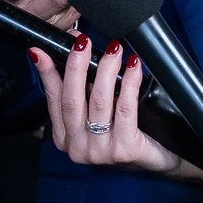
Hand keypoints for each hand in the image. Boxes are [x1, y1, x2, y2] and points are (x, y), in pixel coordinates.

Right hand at [32, 36, 183, 173]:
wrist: (160, 160)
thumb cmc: (128, 133)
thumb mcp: (99, 112)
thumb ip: (83, 88)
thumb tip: (74, 49)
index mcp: (65, 139)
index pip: (53, 99)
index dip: (48, 72)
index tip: (42, 50)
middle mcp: (78, 148)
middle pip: (72, 100)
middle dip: (76, 66)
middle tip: (83, 41)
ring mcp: (100, 152)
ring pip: (98, 102)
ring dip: (105, 70)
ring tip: (114, 50)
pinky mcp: (124, 150)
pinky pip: (125, 109)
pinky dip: (128, 83)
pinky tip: (132, 67)